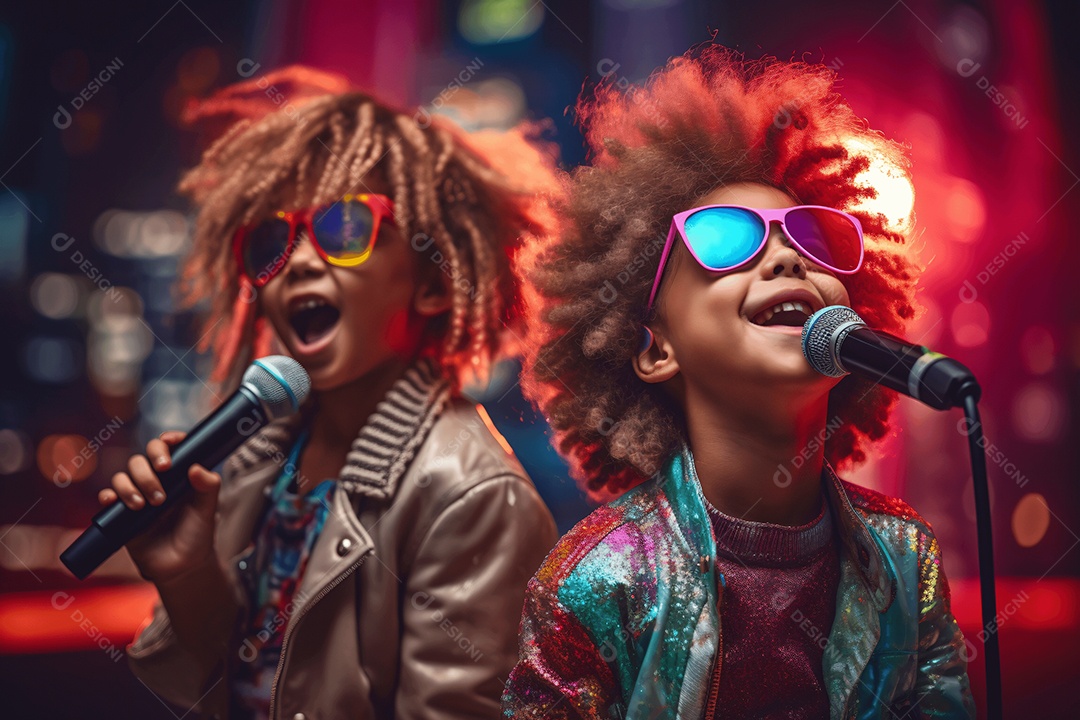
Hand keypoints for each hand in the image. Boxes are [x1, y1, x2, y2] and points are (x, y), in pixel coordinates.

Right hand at [98, 431, 221, 583]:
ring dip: (130, 486)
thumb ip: (208, 487)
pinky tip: (115, 503)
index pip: (170, 448)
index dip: (168, 440)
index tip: (168, 441)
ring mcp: (138, 494)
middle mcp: (157, 481)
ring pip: (123, 475)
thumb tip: (197, 468)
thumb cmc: (197, 535)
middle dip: (148, 471)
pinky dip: (109, 496)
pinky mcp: (122, 512)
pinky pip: (108, 496)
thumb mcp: (208, 510)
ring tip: (145, 506)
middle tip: (160, 492)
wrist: (180, 567)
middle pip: (142, 459)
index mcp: (178, 475)